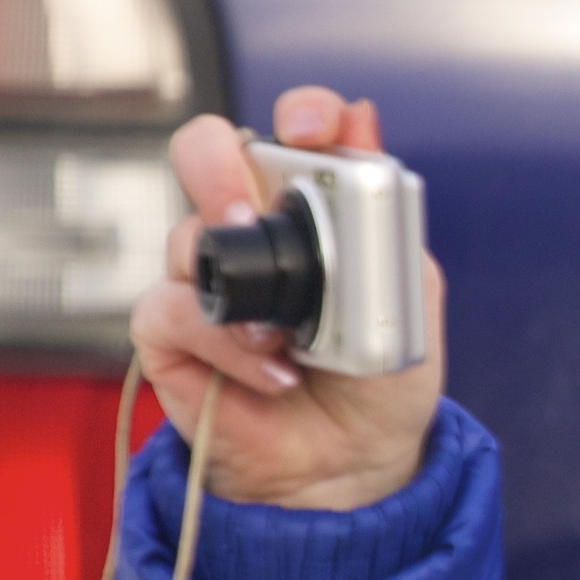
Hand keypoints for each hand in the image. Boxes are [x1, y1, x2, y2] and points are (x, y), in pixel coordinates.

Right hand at [134, 87, 445, 510]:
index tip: (311, 124)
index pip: (290, 133)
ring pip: (184, 232)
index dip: (299, 113)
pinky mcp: (172, 333)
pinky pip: (173, 309)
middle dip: (219, 162)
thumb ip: (386, 215)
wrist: (353, 466)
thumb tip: (365, 124)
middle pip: (207, 152)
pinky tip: (272, 369)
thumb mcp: (407, 297)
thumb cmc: (379, 382)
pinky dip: (226, 341)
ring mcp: (205, 278)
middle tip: (251, 207)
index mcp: (311, 208)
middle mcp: (250, 230)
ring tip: (287, 330)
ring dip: (238, 276)